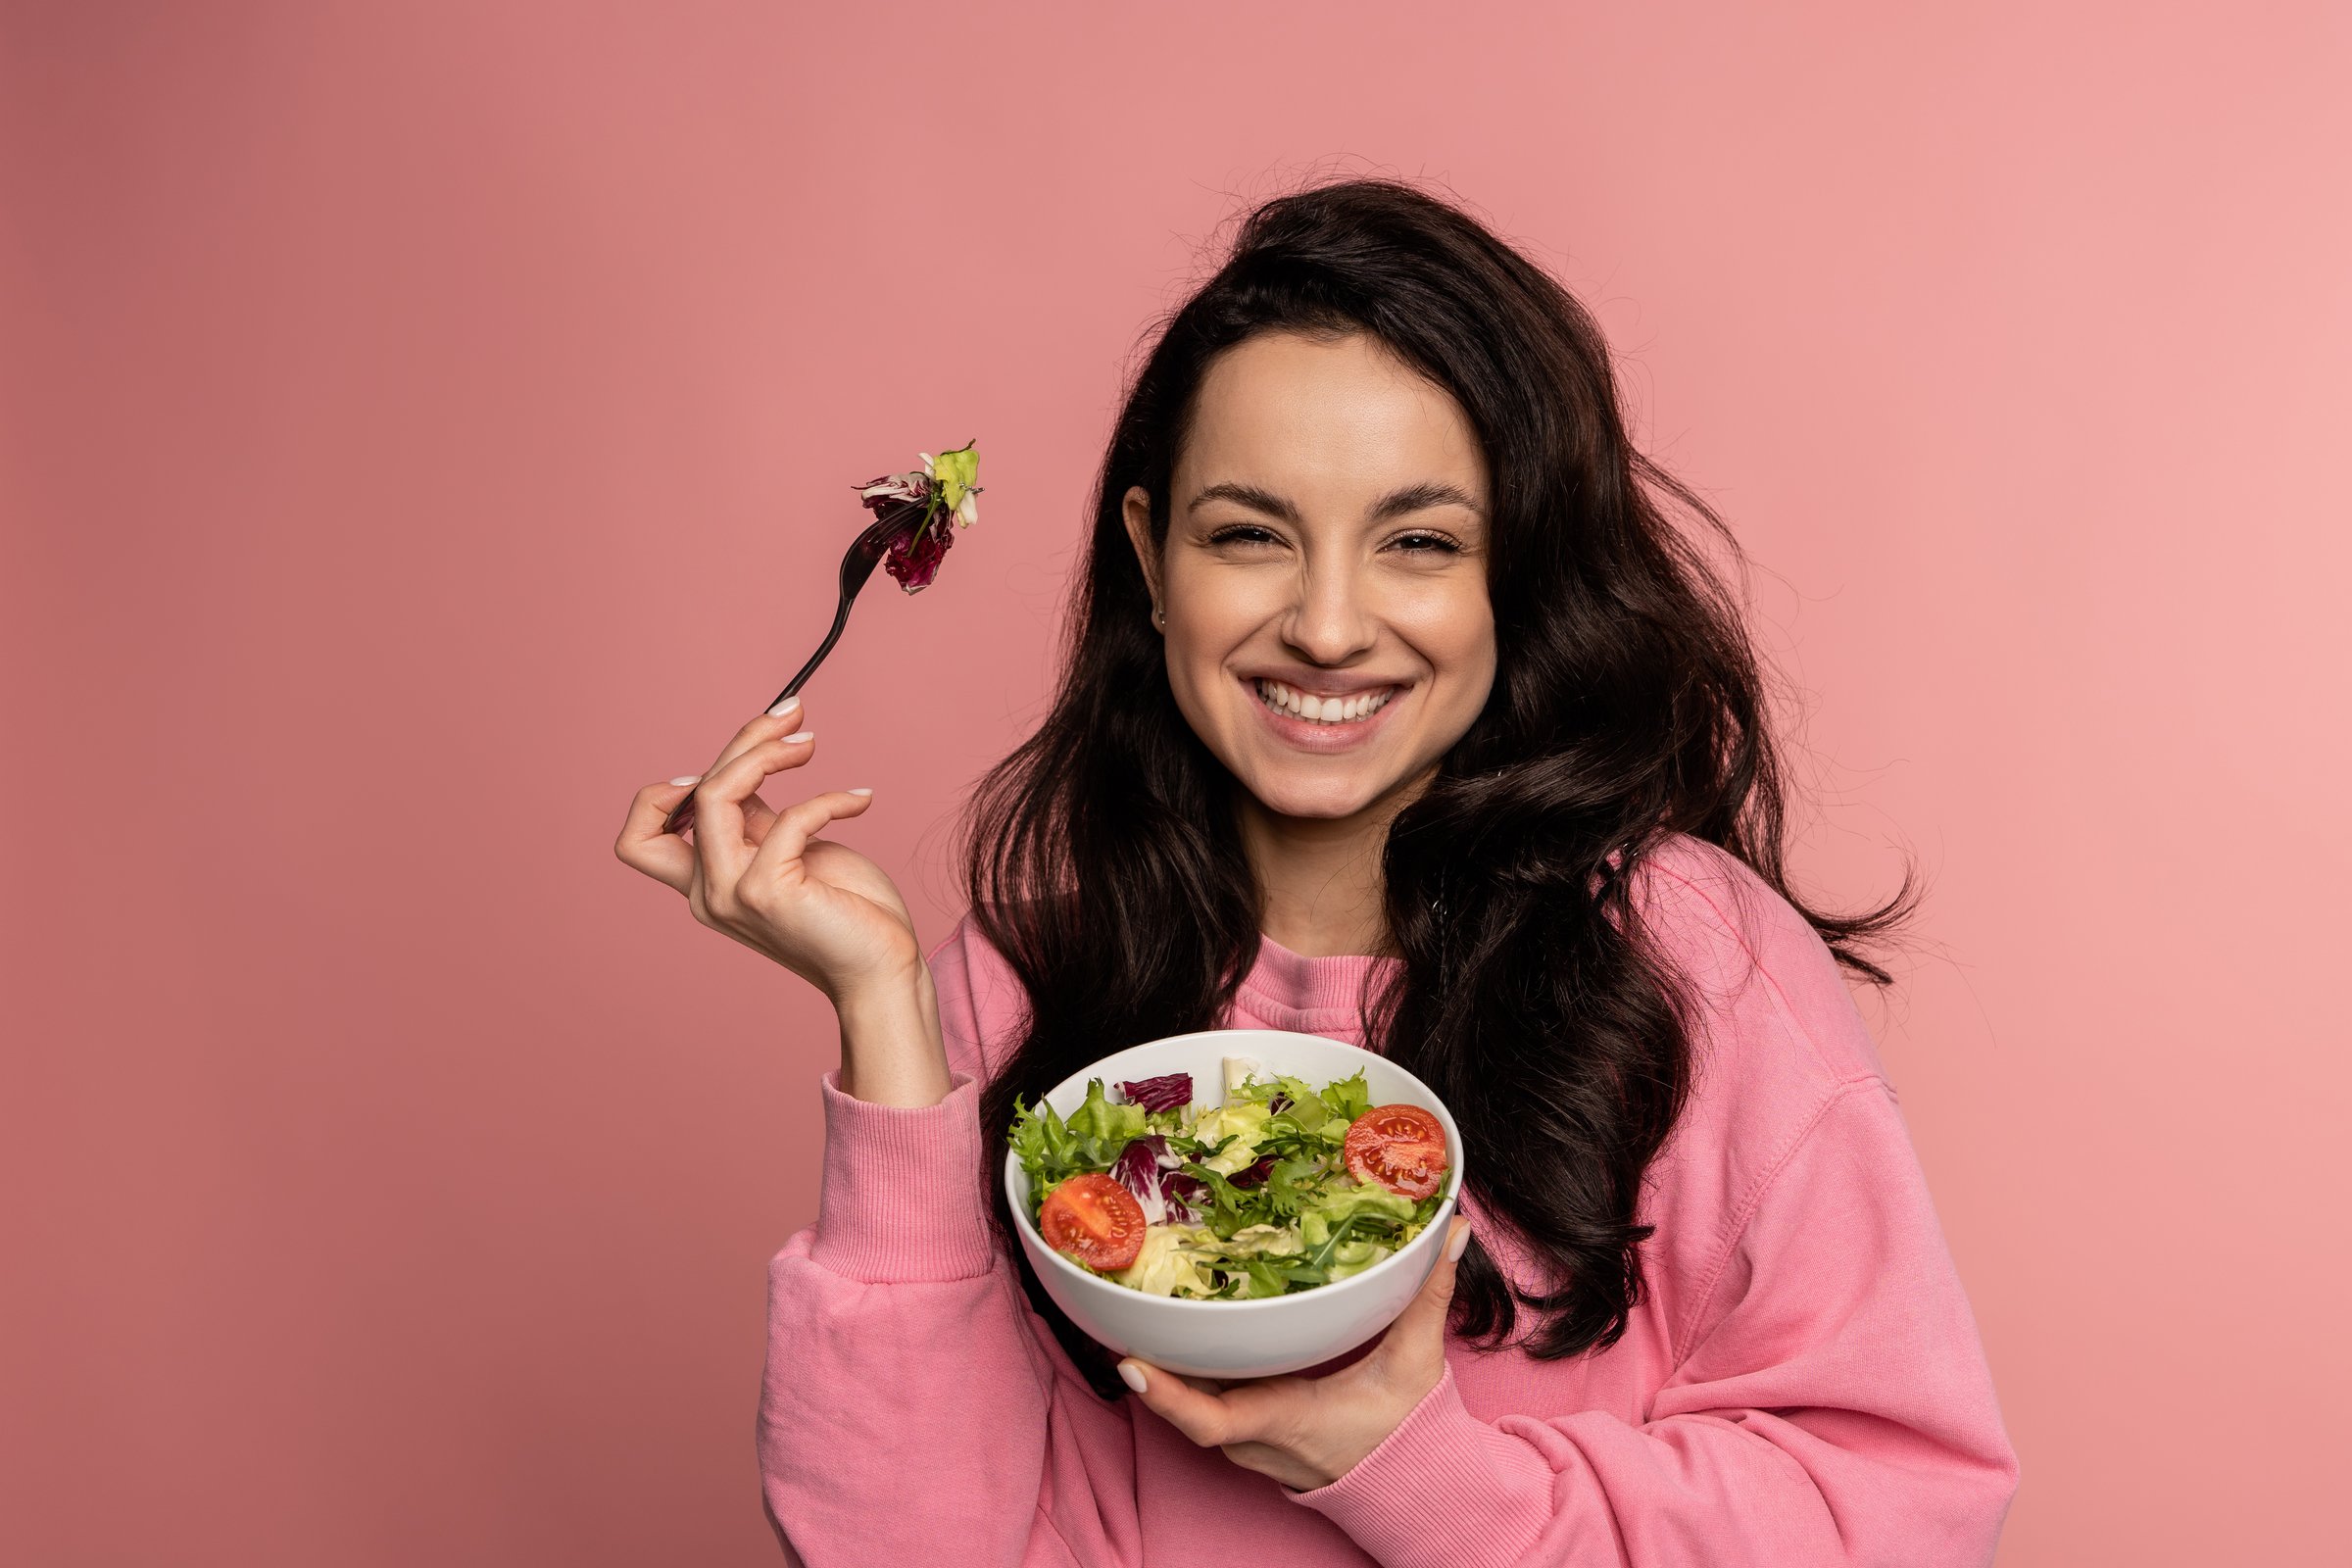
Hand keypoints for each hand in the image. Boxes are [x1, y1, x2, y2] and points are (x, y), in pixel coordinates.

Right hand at [614, 698, 950, 1105]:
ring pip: (717, 793)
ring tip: (810, 743)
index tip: (730, 760)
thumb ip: (756, 819)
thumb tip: (746, 761)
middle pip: (690, 792)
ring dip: (766, 753)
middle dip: (743, 740)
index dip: (665, 790)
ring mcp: (732, 895)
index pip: (639, 836)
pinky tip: (860, 800)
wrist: (883, 968)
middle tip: (792, 716)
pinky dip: (829, 797)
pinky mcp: (767, 894)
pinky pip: (790, 817)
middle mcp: (707, 892)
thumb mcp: (790, 851)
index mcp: (705, 883)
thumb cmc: (847, 910)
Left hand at [1121, 1216, 1472, 1491]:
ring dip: (1166, 1357)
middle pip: (1183, 1398)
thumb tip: (1449, 1232)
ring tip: (1140, 1296)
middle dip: (1150, 1352)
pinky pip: (1204, 1400)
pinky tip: (1180, 1323)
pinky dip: (1187, 1367)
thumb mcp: (1415, 1360)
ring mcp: (1246, 1441)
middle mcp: (1253, 1437)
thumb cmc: (1405, 1430)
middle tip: (1122, 1293)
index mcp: (1283, 1417)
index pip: (1210, 1420)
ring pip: (1190, 1398)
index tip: (1130, 1362)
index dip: (1166, 1396)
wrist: (1410, 1484)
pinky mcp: (1247, 1435)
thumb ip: (1430, 1294)